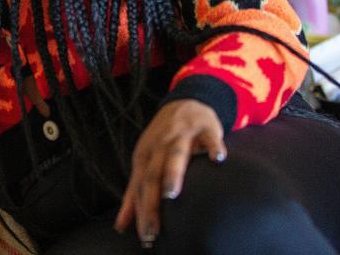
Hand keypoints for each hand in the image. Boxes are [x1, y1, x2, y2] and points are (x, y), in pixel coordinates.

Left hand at [113, 99, 226, 247]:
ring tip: (170, 193)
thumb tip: (121, 226)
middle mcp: (159, 146)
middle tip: (153, 228)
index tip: (146, 237)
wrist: (185, 102)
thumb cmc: (163, 139)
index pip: (139, 187)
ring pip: (175, 155)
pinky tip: (218, 159)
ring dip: (172, 173)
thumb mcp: (145, 162)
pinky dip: (213, 147)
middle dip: (151, 201)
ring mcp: (182, 136)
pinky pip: (210, 138)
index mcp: (145, 156)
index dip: (141, 212)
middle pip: (152, 175)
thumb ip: (134, 194)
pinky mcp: (205, 129)